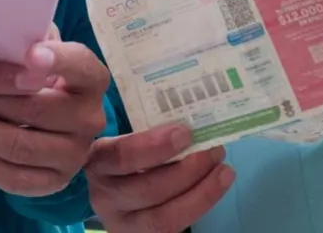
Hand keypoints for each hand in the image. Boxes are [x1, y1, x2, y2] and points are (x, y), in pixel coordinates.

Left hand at [0, 39, 111, 196]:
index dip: (56, 59)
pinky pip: (14, 179)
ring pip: (19, 147)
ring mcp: (75, 154)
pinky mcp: (55, 182)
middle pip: (37, 109)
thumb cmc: (28, 73)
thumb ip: (24, 35)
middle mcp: (91, 117)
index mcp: (91, 78)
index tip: (28, 53)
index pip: (79, 64)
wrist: (44, 123)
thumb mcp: (33, 48)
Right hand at [87, 125, 234, 232]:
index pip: (120, 155)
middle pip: (146, 189)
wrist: (118, 188)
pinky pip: (173, 228)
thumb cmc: (132, 149)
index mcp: (98, 159)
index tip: (184, 132)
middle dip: (187, 169)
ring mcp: (122, 221)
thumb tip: (192, 101)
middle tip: (214, 148)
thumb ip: (150, 122)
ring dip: (201, 191)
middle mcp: (104, 194)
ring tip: (224, 169)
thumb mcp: (129, 133)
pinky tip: (219, 184)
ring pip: (162, 216)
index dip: (153, 147)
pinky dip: (201, 205)